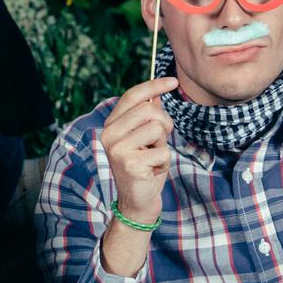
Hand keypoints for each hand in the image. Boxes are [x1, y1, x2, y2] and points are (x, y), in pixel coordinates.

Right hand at [98, 78, 176, 227]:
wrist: (137, 201)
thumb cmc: (144, 166)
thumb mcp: (144, 138)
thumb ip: (147, 117)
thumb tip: (156, 95)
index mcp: (111, 124)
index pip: (131, 96)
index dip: (153, 86)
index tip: (173, 81)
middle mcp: (109, 134)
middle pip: (149, 110)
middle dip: (164, 124)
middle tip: (160, 141)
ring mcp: (117, 149)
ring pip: (157, 129)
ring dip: (163, 145)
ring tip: (153, 157)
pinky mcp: (130, 164)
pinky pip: (162, 152)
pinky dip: (164, 162)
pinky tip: (153, 171)